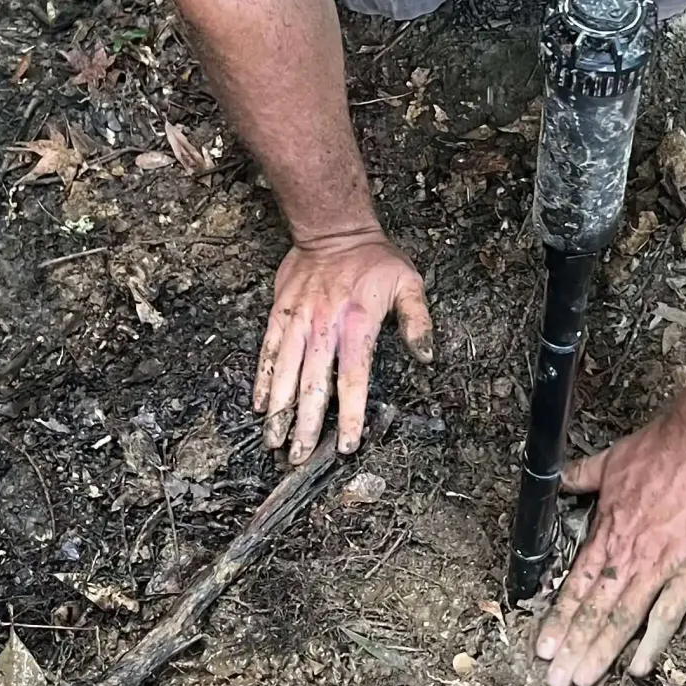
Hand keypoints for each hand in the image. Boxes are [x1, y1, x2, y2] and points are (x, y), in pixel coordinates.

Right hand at [254, 228, 432, 463]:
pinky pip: (267, 352)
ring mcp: (298, 322)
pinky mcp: (279, 314)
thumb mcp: (408, 283)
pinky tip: (260, 405)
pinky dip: (263, 380)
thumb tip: (426, 356)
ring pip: (285, 374)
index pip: (353, 380)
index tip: (347, 444)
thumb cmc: (374, 258)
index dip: (350, 415)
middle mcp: (324, 328)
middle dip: (305, 426)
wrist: (332, 227)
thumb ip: (418, 321)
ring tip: (274, 440)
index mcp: (357, 326)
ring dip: (279, 411)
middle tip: (299, 457)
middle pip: (313, 386)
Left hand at [534, 410, 685, 685]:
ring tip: (583, 682)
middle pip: (593, 611)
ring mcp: (659, 566)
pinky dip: (651, 643)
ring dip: (600, 652)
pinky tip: (637, 667)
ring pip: (621, 619)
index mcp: (608, 533)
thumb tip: (560, 479)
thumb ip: (583, 476)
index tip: (544, 648)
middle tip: (555, 682)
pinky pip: (667, 615)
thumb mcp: (612, 460)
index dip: (558, 620)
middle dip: (573, 648)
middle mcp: (627, 556)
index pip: (575, 586)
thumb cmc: (665, 449)